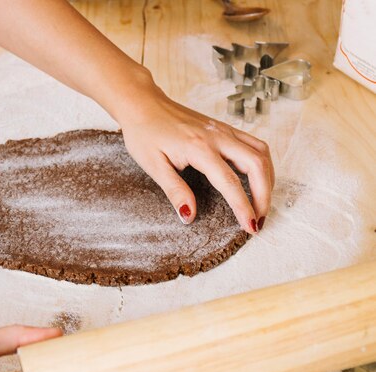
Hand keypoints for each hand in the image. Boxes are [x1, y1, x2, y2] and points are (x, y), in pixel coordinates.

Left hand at [119, 88, 273, 233]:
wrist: (144, 105)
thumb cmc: (145, 134)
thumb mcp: (153, 166)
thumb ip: (174, 191)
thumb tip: (189, 216)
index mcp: (200, 148)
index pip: (230, 182)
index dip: (243, 207)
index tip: (250, 226)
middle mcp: (218, 136)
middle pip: (256, 165)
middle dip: (264, 196)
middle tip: (259, 220)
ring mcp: (224, 130)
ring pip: (260, 153)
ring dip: (268, 180)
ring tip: (262, 204)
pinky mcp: (224, 128)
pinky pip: (254, 144)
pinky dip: (262, 164)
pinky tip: (258, 180)